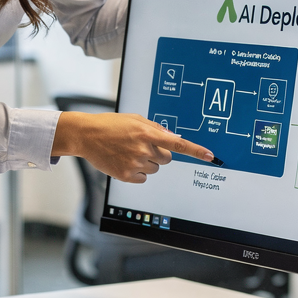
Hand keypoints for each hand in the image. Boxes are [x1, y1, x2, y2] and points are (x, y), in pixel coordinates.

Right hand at [52, 111, 211, 182]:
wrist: (86, 135)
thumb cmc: (111, 125)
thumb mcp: (135, 119)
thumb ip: (156, 128)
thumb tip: (174, 138)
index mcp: (147, 133)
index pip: (177, 144)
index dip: (196, 151)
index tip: (210, 156)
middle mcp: (143, 149)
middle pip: (166, 159)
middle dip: (157, 153)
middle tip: (140, 146)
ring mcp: (134, 163)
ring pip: (154, 169)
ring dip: (146, 162)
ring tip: (128, 151)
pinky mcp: (126, 175)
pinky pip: (143, 178)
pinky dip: (137, 172)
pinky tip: (123, 161)